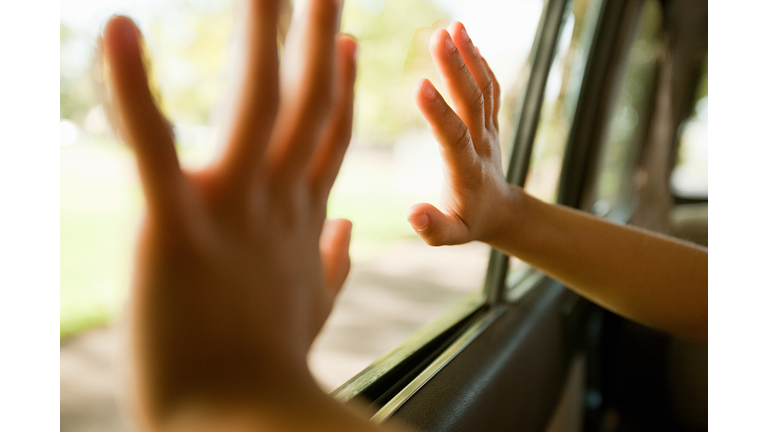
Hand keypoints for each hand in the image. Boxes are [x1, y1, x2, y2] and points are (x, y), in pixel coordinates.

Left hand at [101, 0, 356, 426]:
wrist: (240, 425)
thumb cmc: (270, 370)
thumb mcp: (311, 308)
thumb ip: (334, 261)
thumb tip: (349, 227)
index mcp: (301, 219)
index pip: (327, 134)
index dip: (340, 84)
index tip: (346, 40)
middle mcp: (275, 201)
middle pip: (305, 101)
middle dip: (317, 33)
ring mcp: (230, 209)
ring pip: (252, 103)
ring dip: (260, 34)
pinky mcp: (173, 227)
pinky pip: (153, 147)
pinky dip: (134, 88)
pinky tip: (120, 29)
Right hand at [408, 22, 516, 245]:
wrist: (501, 211)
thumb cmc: (469, 223)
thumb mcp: (450, 236)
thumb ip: (433, 228)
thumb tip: (412, 214)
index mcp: (466, 170)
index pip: (453, 136)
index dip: (438, 112)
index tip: (420, 84)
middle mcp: (481, 143)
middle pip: (472, 102)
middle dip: (455, 69)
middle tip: (438, 36)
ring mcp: (489, 129)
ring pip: (483, 88)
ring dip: (469, 56)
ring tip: (454, 26)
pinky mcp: (491, 120)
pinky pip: (490, 88)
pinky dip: (480, 62)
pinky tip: (466, 39)